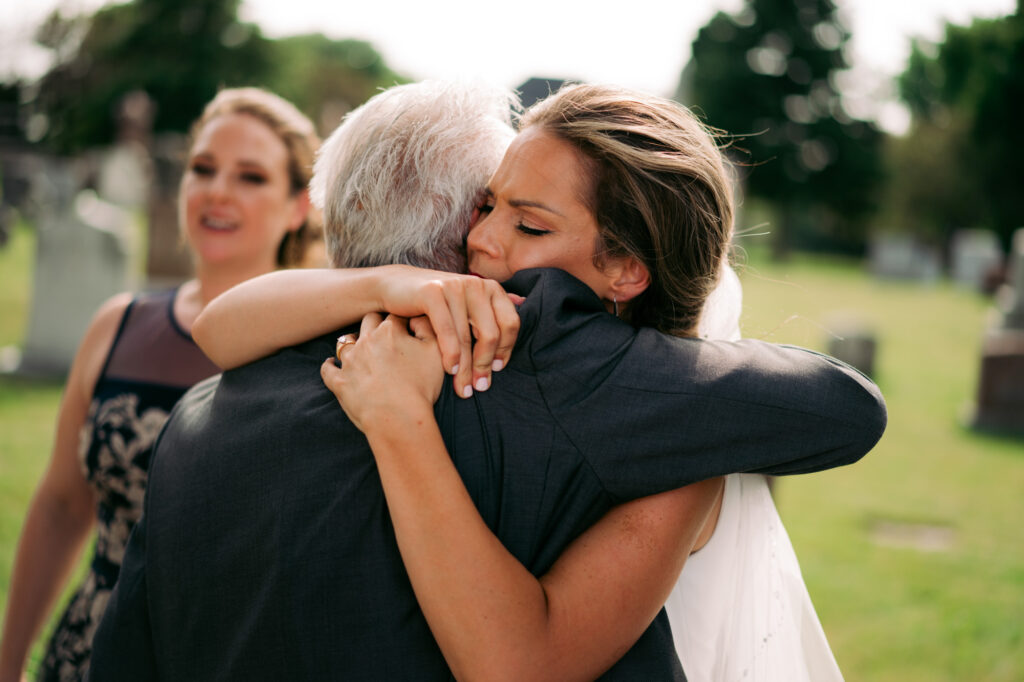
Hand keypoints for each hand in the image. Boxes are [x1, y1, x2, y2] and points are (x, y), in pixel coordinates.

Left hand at [321, 313, 443, 433]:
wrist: (399, 418)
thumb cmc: (421, 386)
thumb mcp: (436, 352)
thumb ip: (427, 327)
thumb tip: (416, 317)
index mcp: (389, 330)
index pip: (396, 315)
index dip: (404, 321)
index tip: (409, 330)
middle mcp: (366, 340)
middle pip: (369, 321)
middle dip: (377, 324)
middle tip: (386, 337)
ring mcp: (349, 361)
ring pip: (346, 341)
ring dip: (354, 343)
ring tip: (362, 352)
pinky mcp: (339, 381)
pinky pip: (328, 369)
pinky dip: (330, 365)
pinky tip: (332, 364)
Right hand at [375, 266, 520, 397]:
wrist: (393, 286)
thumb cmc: (433, 301)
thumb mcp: (465, 301)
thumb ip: (491, 303)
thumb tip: (523, 301)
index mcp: (490, 288)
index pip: (510, 324)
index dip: (506, 350)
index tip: (496, 371)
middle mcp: (476, 285)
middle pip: (491, 333)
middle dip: (485, 365)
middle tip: (480, 387)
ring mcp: (455, 287)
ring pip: (467, 337)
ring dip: (466, 368)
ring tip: (463, 389)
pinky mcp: (433, 292)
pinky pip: (447, 331)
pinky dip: (450, 354)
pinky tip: (450, 370)